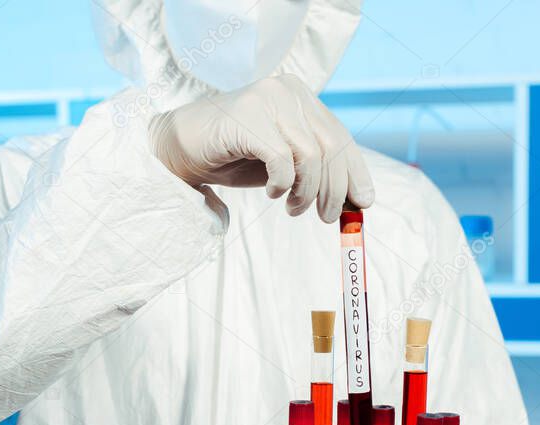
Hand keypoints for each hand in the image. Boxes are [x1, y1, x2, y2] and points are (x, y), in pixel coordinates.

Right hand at [149, 74, 373, 222]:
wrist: (177, 149)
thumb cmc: (232, 156)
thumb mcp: (283, 163)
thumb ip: (315, 170)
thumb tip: (355, 200)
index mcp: (300, 97)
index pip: (340, 136)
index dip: (355, 172)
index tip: (362, 202)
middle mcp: (287, 92)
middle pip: (331, 147)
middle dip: (334, 190)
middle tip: (326, 217)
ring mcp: (267, 100)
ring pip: (311, 155)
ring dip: (307, 192)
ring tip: (294, 209)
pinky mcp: (248, 117)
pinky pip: (282, 160)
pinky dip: (282, 184)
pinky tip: (271, 193)